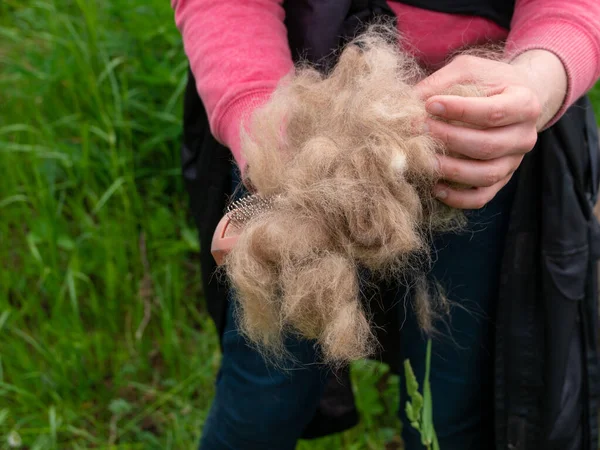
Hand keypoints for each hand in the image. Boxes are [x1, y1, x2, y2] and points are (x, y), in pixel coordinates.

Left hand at [414, 50, 566, 208]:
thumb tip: (409, 101)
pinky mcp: (501, 180)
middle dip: (448, 139)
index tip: (429, 105)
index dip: (459, 110)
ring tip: (424, 160)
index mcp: (525, 104)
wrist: (511, 100)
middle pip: (487, 146)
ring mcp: (514, 162)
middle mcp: (525, 136)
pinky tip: (435, 187)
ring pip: (485, 175)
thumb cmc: (487, 82)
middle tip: (419, 130)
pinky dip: (458, 198)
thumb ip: (442, 82)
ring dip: (451, 170)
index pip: (492, 112)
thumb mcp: (468, 70)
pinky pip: (482, 197)